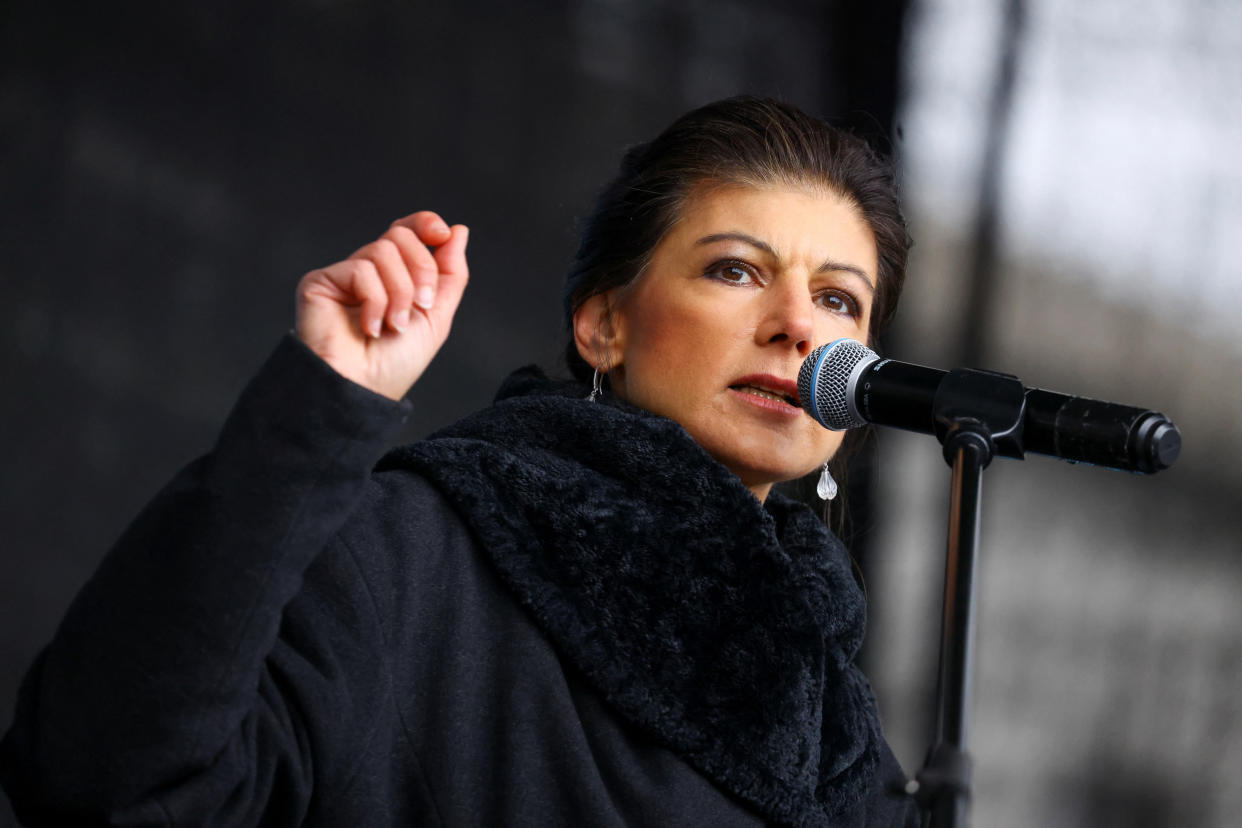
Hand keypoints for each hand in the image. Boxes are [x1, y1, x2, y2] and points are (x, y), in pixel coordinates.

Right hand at [295, 211, 468, 399]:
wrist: (364, 389)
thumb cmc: (396, 363)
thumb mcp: (436, 317)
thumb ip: (450, 274)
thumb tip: (459, 230)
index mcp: (393, 276)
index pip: (406, 232)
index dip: (425, 224)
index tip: (443, 233)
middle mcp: (367, 271)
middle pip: (400, 236)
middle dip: (422, 269)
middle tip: (423, 304)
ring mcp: (343, 276)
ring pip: (383, 250)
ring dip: (400, 292)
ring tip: (395, 325)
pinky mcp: (320, 282)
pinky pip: (361, 269)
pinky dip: (376, 301)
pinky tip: (370, 328)